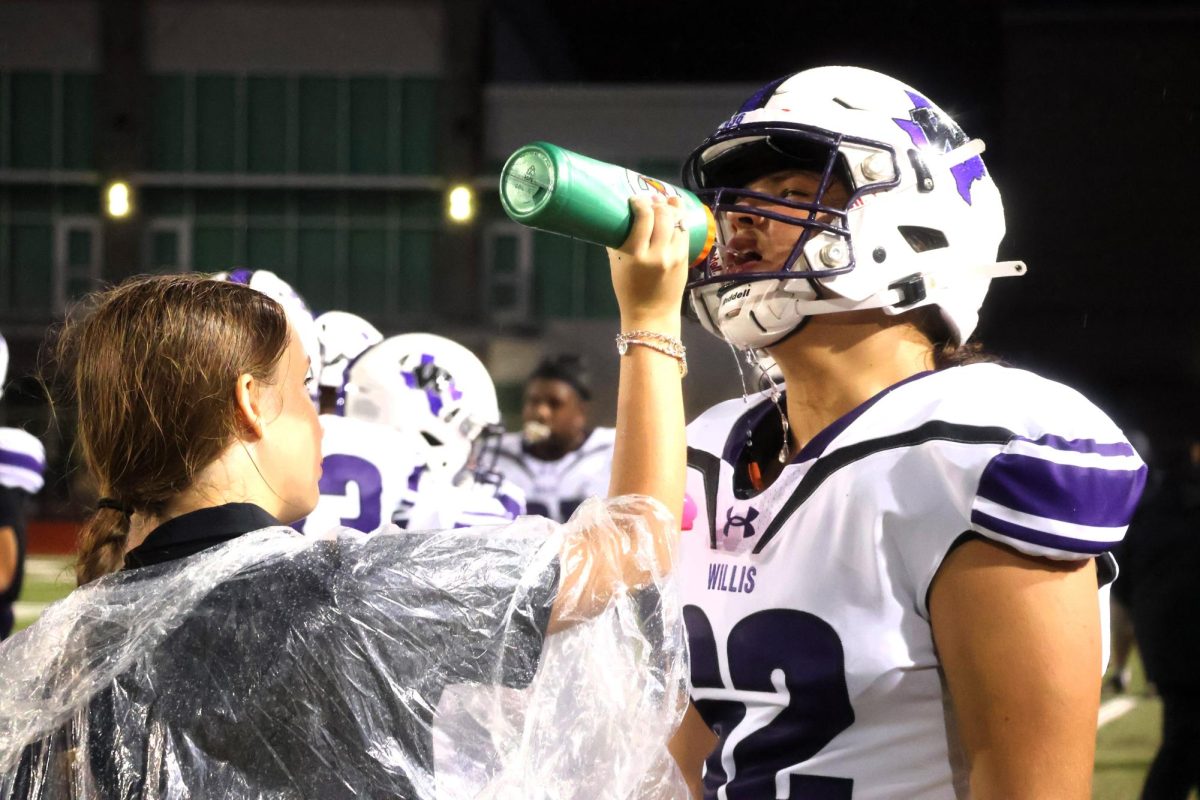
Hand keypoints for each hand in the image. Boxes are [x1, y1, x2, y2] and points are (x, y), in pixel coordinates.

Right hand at [607, 195, 688, 332]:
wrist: (652, 315)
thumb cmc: (629, 291)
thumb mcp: (617, 266)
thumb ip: (617, 242)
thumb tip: (616, 220)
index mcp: (636, 255)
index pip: (643, 218)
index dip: (641, 202)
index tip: (636, 199)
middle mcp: (657, 253)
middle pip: (662, 215)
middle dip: (657, 202)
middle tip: (651, 199)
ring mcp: (674, 256)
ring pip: (677, 221)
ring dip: (671, 208)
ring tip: (666, 202)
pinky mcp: (684, 259)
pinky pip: (684, 233)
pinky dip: (680, 221)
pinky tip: (676, 214)